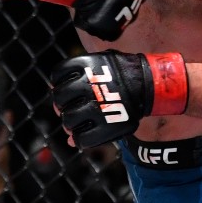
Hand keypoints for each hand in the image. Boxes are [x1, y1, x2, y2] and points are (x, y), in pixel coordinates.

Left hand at [50, 50, 187, 147]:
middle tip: (69, 109)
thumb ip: (76, 74)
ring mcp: (97, 106)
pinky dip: (77, 140)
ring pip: (68, 120)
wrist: (150, 85)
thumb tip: (51, 89)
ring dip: (68, 123)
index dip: (58, 85)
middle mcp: (88, 85)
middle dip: (61, 106)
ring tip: (75, 123)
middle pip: (59, 100)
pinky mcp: (107, 126)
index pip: (57, 75)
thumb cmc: (121, 73)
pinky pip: (82, 139)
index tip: (66, 91)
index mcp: (86, 66)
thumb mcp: (99, 62)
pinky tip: (80, 137)